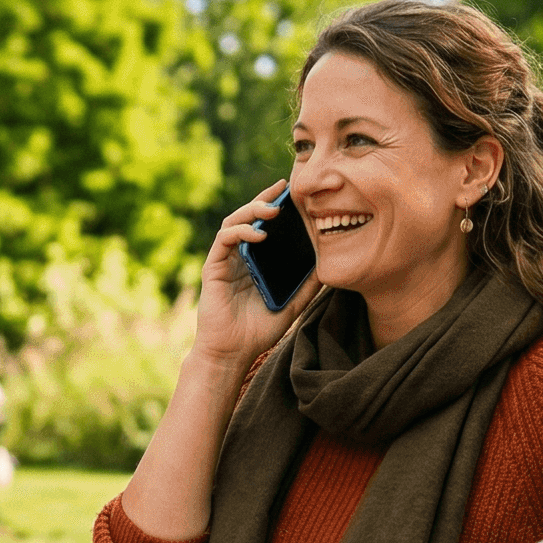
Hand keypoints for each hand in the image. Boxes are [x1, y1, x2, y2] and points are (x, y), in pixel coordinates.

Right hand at [191, 181, 321, 370]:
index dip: (275, 206)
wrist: (233, 353)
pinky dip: (241, 232)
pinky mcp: (213, 267)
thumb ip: (308, 284)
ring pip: (234, 222)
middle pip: (248, 217)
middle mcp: (239, 256)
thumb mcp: (292, 303)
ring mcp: (225, 260)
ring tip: (273, 209)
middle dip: (264, 199)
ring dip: (252, 211)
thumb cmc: (258, 330)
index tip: (293, 193)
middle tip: (283, 189)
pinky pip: (224, 240)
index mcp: (255, 261)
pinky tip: (259, 234)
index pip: (264, 226)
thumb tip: (329, 264)